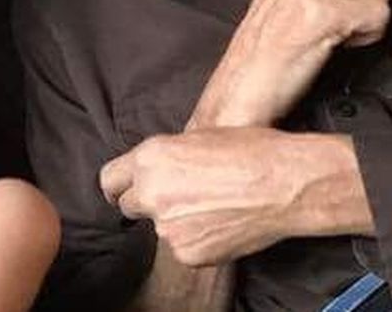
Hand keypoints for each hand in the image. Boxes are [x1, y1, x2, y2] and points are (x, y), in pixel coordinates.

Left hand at [99, 127, 370, 266]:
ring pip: (160, 228)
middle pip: (129, 206)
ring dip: (176, 221)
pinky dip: (196, 239)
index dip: (119, 186)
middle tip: (176, 198)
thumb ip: (164, 158)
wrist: (282, 183)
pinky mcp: (187, 254)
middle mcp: (151, 193)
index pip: (109, 180)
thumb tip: (154, 171)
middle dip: (146, 203)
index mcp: (150, 158)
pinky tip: (221, 223)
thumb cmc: (247, 150)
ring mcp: (167, 227)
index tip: (123, 191)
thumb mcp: (196, 137)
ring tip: (213, 207)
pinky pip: (182, 247)